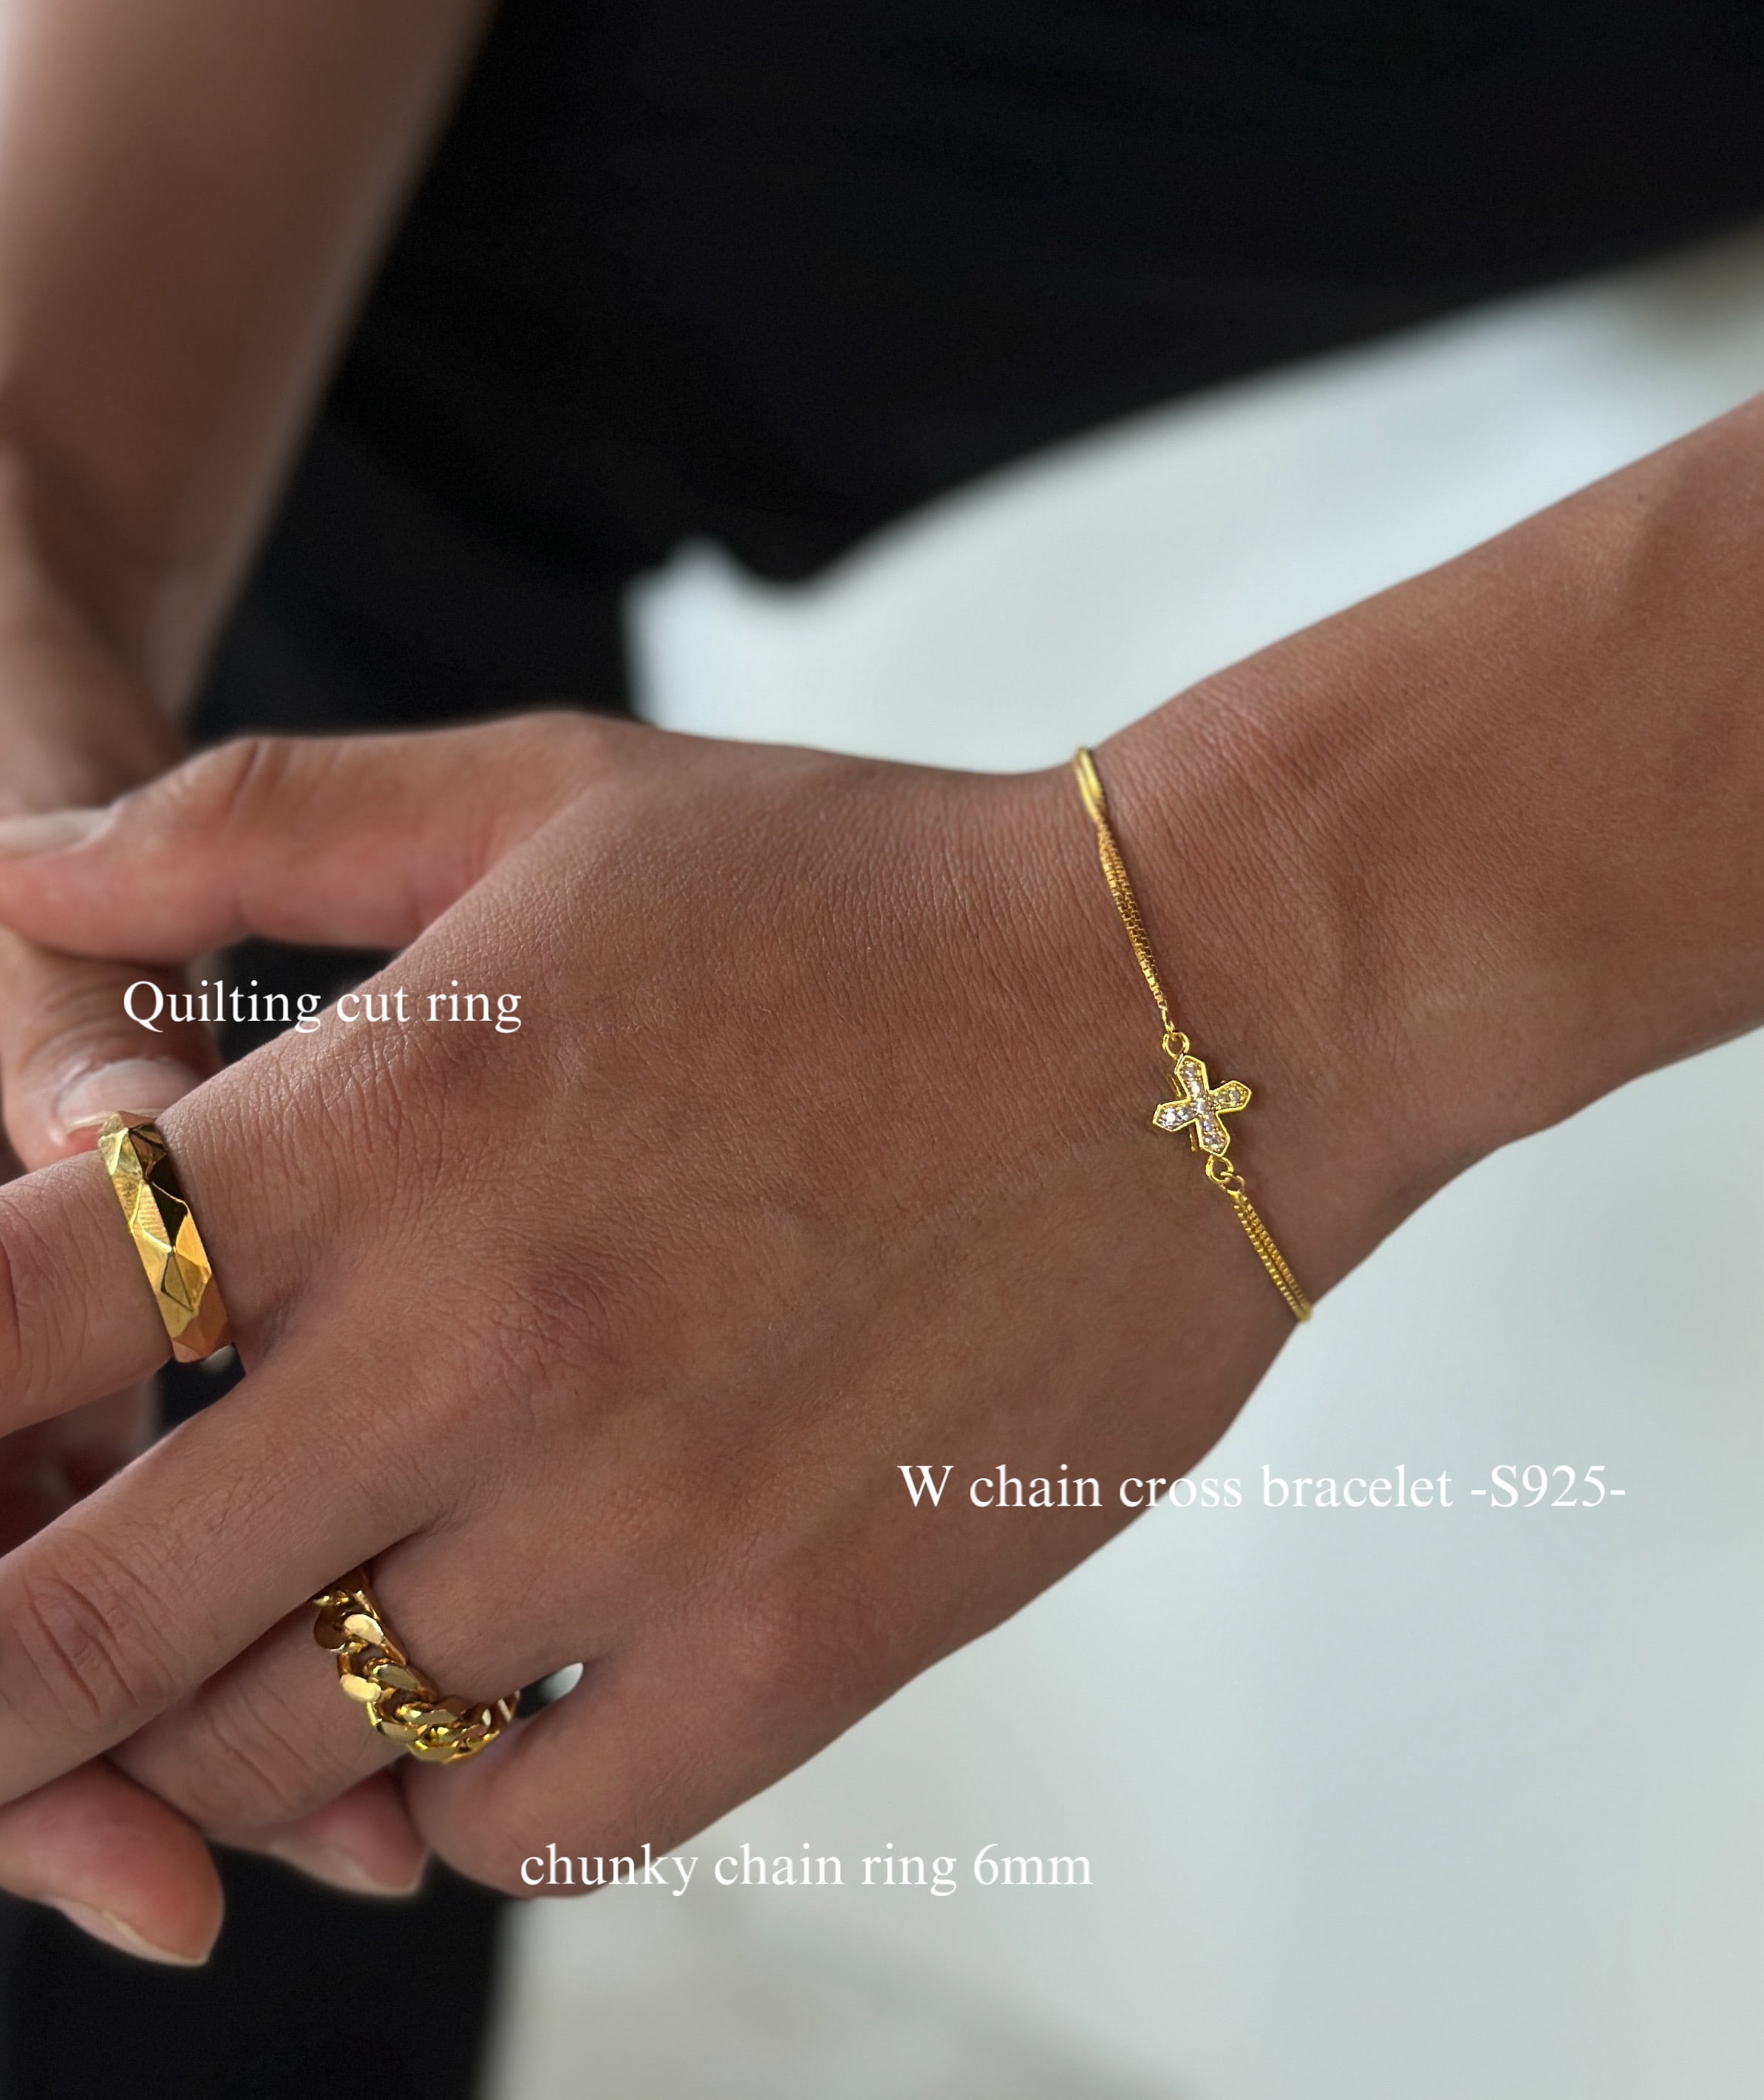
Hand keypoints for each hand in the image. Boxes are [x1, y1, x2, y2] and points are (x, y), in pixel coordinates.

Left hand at [0, 713, 1345, 1900]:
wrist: (1189, 1013)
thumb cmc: (864, 893)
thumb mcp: (548, 799)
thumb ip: (245, 829)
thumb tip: (4, 872)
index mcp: (381, 1124)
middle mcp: (477, 1349)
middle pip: (82, 1630)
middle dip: (8, 1671)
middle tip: (39, 1647)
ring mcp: (641, 1528)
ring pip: (294, 1762)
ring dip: (239, 1730)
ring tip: (299, 1634)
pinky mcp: (800, 1647)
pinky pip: (531, 1832)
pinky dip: (460, 1799)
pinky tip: (497, 1690)